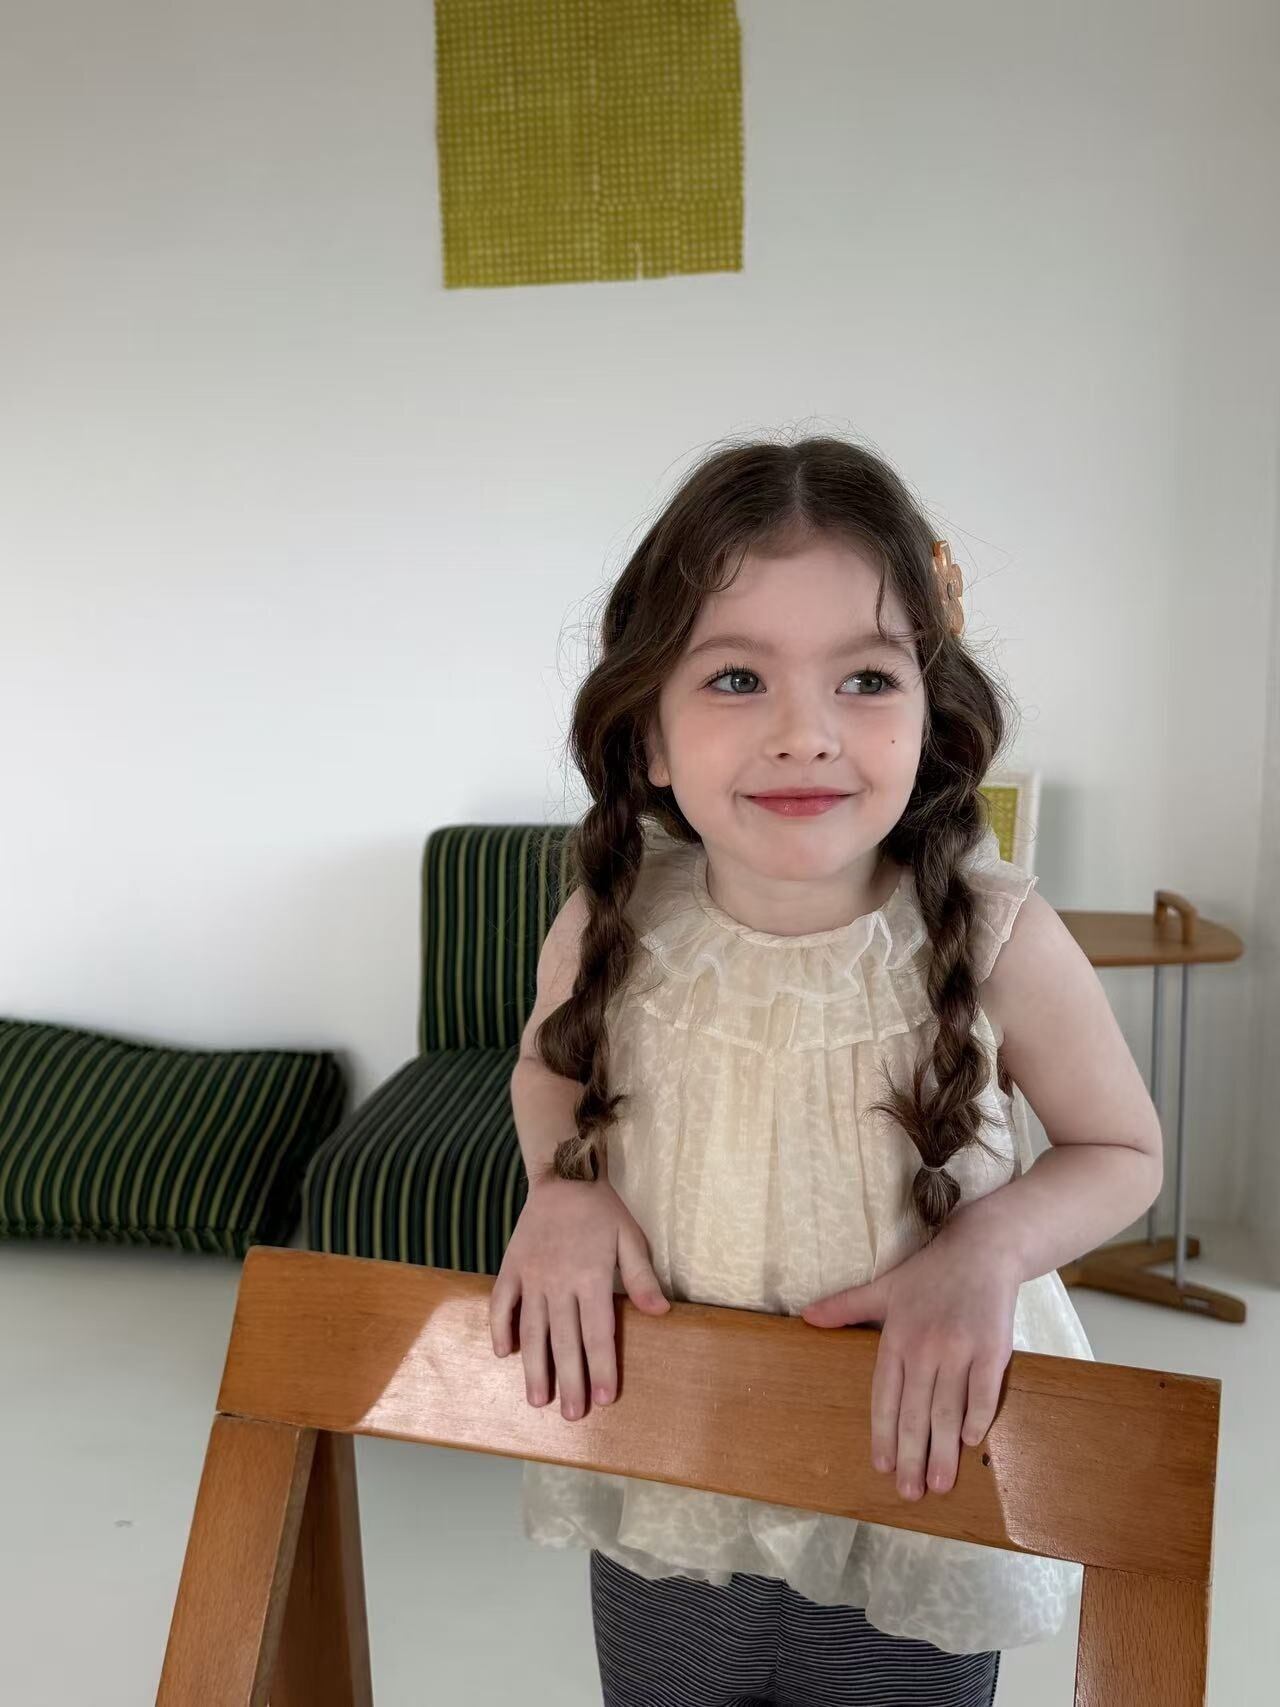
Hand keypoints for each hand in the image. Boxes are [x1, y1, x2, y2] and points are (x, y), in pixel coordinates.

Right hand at [489, 1175, 669, 1421]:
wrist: (562, 1177)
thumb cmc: (601, 1211)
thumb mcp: (630, 1237)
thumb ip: (641, 1277)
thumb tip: (660, 1313)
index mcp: (591, 1277)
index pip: (598, 1332)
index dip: (601, 1367)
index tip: (604, 1399)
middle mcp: (559, 1282)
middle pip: (565, 1340)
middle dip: (569, 1380)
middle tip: (571, 1415)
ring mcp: (531, 1276)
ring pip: (531, 1329)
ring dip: (534, 1366)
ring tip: (536, 1399)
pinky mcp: (511, 1267)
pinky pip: (501, 1303)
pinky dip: (500, 1328)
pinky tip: (502, 1354)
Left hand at [800, 1222, 1018, 1500]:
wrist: (981, 1249)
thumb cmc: (929, 1273)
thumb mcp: (883, 1288)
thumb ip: (846, 1307)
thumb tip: (806, 1318)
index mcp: (896, 1337)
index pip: (884, 1397)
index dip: (883, 1434)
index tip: (882, 1466)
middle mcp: (925, 1346)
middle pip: (915, 1412)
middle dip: (911, 1456)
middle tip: (909, 1493)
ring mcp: (959, 1348)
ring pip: (947, 1409)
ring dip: (943, 1450)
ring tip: (939, 1484)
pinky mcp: (992, 1347)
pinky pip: (983, 1391)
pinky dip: (977, 1419)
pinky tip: (971, 1443)